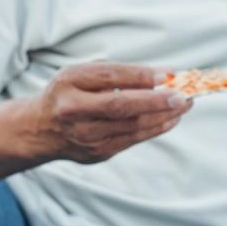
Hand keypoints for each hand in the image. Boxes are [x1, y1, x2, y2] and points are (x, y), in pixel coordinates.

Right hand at [35, 62, 189, 163]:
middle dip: (156, 101)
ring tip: (184, 105)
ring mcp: (84, 136)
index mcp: (68, 83)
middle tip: (182, 95)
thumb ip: (115, 73)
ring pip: (131, 126)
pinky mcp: (96, 153)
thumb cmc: (69, 94)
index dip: (140, 76)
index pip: (109, 77)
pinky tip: (171, 119)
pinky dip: (155, 129)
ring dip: (163, 115)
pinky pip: (132, 140)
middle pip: (120, 106)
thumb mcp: (81, 74)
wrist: (42, 129)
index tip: (167, 75)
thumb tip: (161, 77)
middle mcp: (72, 110)